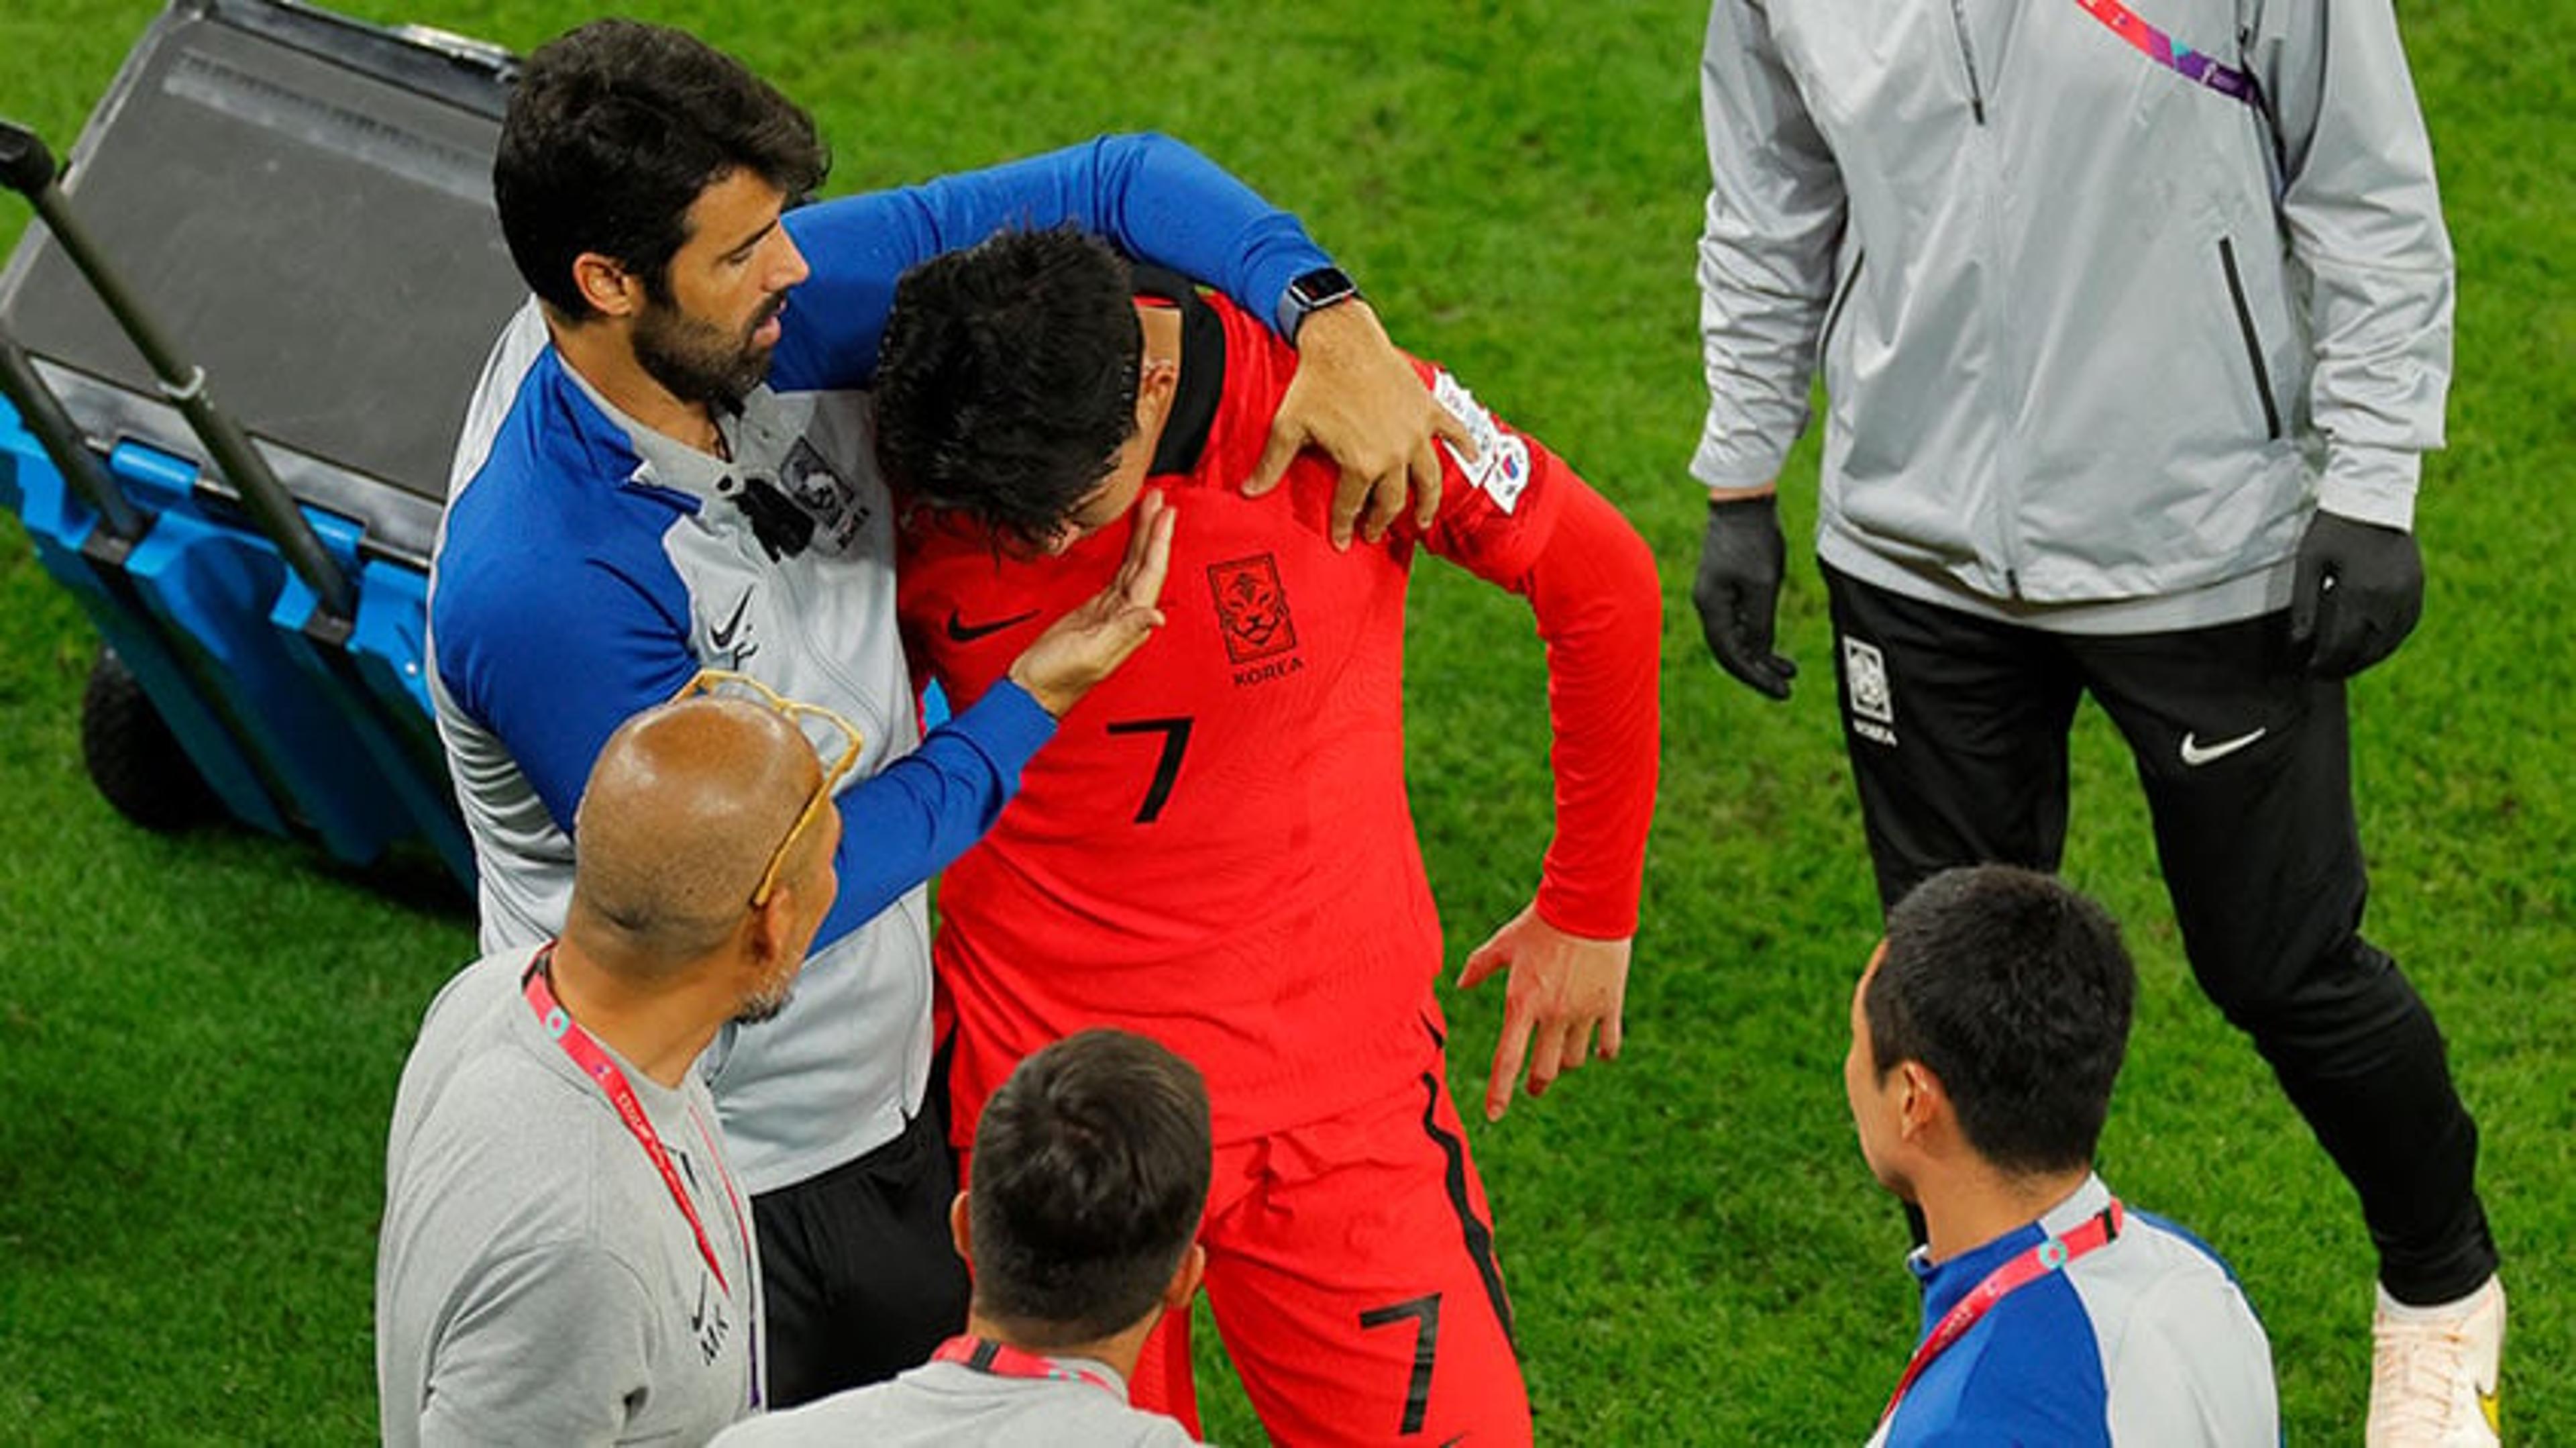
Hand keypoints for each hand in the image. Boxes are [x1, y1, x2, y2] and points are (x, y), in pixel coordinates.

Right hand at [1008, 491, 1174, 715]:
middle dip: (1154, 531)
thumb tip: (1157, 616)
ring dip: (1144, 537)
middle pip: (1146, 564)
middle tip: (1160, 499)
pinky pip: (1118, 573)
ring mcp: (1111, 610)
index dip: (1159, 543)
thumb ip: (1124, 632)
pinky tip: (1130, 539)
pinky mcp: (1095, 609)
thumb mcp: (1090, 653)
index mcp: (1129, 624)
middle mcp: (1126, 615)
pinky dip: (1127, 552)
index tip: (1165, 513)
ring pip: (1134, 565)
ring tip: (1150, 508)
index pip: (1150, 575)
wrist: (1031, 691)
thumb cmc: (1057, 678)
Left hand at [1243, 301, 1471, 549]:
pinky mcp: (1429, 409)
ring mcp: (1417, 433)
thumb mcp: (1288, 426)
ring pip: (1429, 479)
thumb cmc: (1313, 383)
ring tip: (1421, 521)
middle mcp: (1395, 454)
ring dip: (1426, 503)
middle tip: (1374, 532)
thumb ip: (1272, 464)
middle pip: (1392, 500)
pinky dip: (1466, 446)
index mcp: (1362, 463)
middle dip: (1381, 520)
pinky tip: (1473, 458)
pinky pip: (1454, 432)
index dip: (1345, 526)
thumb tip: (1248, 493)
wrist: (1342, 339)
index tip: (1343, 543)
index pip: (1352, 506)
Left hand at [1458, 902, 1630, 1121]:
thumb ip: (1480, 966)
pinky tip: (1599, 1052)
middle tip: (1535, 1085)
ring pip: (1574, 1060)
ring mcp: (1584, 1012)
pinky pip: (1608, 1043)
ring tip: (1562, 1054)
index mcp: (1522, 1003)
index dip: (1499, 1092)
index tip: (1494, 1116)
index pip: (1507, 1060)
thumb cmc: (1540, 921)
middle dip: (1537, 1083)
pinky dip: (1602, 1052)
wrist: (1588, 903)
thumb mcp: (1505, 942)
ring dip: (1566, 1062)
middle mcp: (1552, 1015)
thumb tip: (1460, 984)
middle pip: (1544, 1071)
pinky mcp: (1610, 1004)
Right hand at [1693, 489, 1795, 698]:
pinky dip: (1758, 637)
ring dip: (1761, 656)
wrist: (1743, 503)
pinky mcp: (1728, 587)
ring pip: (1737, 638)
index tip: (1780, 690)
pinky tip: (1776, 647)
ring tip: (1788, 670)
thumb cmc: (1752, 540)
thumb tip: (1759, 654)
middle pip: (1731, 651)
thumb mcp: (1762, 585)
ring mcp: (1717, 597)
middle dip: (1758, 672)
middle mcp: (1709, 605)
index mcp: (1712, 606)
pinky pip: (1740, 622)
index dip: (1755, 676)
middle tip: (1786, 689)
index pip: (1730, 654)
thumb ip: (1760, 622)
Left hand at [2289, 510, 2422, 678]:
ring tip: (2345, 664)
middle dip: (2345, 666)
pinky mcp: (2418, 586)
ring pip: (2391, 642)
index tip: (2309, 669)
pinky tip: (2373, 645)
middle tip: (2324, 672)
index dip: (2325, 664)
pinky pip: (2407, 625)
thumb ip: (2304, 604)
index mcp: (2361, 592)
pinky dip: (2389, 641)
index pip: (2343, 645)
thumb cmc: (2333, 528)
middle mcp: (2390, 598)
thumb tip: (2298, 643)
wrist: (2373, 497)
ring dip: (2368, 658)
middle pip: (2369, 650)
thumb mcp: (2309, 562)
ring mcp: (2409, 593)